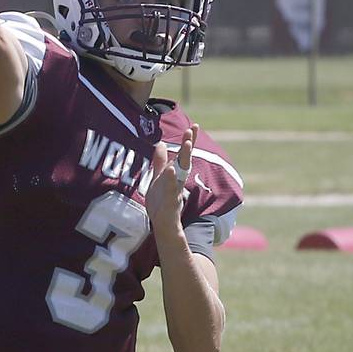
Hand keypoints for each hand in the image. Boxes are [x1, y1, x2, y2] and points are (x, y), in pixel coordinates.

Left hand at [144, 123, 195, 241]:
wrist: (163, 225)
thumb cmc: (161, 203)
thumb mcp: (158, 178)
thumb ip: (160, 161)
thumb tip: (160, 142)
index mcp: (174, 174)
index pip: (183, 154)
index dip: (189, 141)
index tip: (194, 126)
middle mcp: (177, 180)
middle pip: (184, 159)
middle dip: (188, 145)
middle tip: (192, 130)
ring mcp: (176, 191)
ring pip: (181, 172)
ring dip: (184, 158)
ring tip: (187, 144)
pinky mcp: (171, 202)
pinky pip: (172, 190)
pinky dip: (171, 180)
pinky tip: (171, 169)